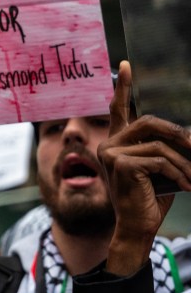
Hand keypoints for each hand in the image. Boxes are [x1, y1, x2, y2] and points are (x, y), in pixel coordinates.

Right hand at [98, 61, 190, 271]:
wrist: (138, 228)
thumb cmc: (151, 199)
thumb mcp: (162, 168)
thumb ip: (165, 148)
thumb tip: (188, 133)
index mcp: (117, 143)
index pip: (118, 110)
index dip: (122, 87)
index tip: (125, 65)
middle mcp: (109, 145)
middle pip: (149, 122)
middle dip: (178, 134)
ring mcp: (111, 154)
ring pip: (159, 145)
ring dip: (184, 163)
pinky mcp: (120, 164)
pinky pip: (160, 160)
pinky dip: (178, 174)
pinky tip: (182, 187)